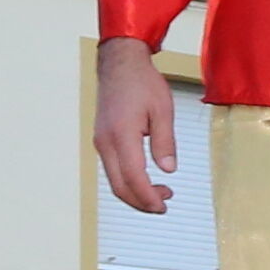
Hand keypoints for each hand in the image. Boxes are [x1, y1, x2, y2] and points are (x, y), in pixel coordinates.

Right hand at [93, 40, 184, 216]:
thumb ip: (164, 142)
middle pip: (119, 187)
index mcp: (121, 135)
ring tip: (160, 193)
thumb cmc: (141, 82)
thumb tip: (168, 169)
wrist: (119, 64)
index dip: (148, 197)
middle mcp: (106, 142)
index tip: (163, 205)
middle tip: (163, 205)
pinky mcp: (102, 140)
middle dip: (141, 202)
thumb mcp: (162, 110)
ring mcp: (101, 142)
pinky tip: (146, 179)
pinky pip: (113, 169)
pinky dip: (128, 181)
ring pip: (114, 180)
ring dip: (135, 193)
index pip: (133, 177)